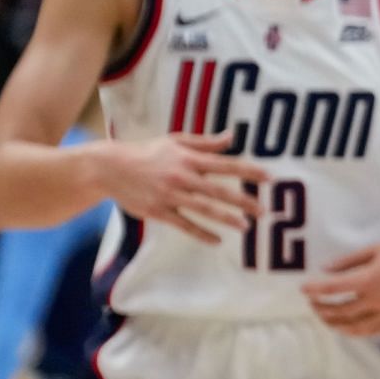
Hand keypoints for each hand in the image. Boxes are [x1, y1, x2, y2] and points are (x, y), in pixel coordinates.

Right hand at [102, 132, 266, 243]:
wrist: (110, 168)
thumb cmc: (148, 152)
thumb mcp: (176, 141)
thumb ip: (205, 143)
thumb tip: (231, 137)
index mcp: (189, 158)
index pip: (225, 165)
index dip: (248, 171)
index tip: (269, 178)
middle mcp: (182, 177)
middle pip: (219, 191)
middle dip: (244, 201)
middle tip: (264, 210)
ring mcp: (170, 195)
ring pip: (204, 210)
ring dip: (227, 219)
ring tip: (246, 227)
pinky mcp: (158, 211)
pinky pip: (184, 225)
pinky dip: (201, 233)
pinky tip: (217, 241)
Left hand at [302, 240, 379, 335]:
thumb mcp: (376, 250)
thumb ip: (348, 261)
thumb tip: (325, 270)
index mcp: (369, 280)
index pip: (333, 289)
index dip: (315, 290)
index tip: (303, 290)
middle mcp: (378, 300)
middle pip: (340, 311)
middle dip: (322, 309)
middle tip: (313, 305)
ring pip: (355, 327)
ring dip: (336, 325)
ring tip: (327, 320)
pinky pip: (373, 331)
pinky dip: (357, 330)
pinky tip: (349, 325)